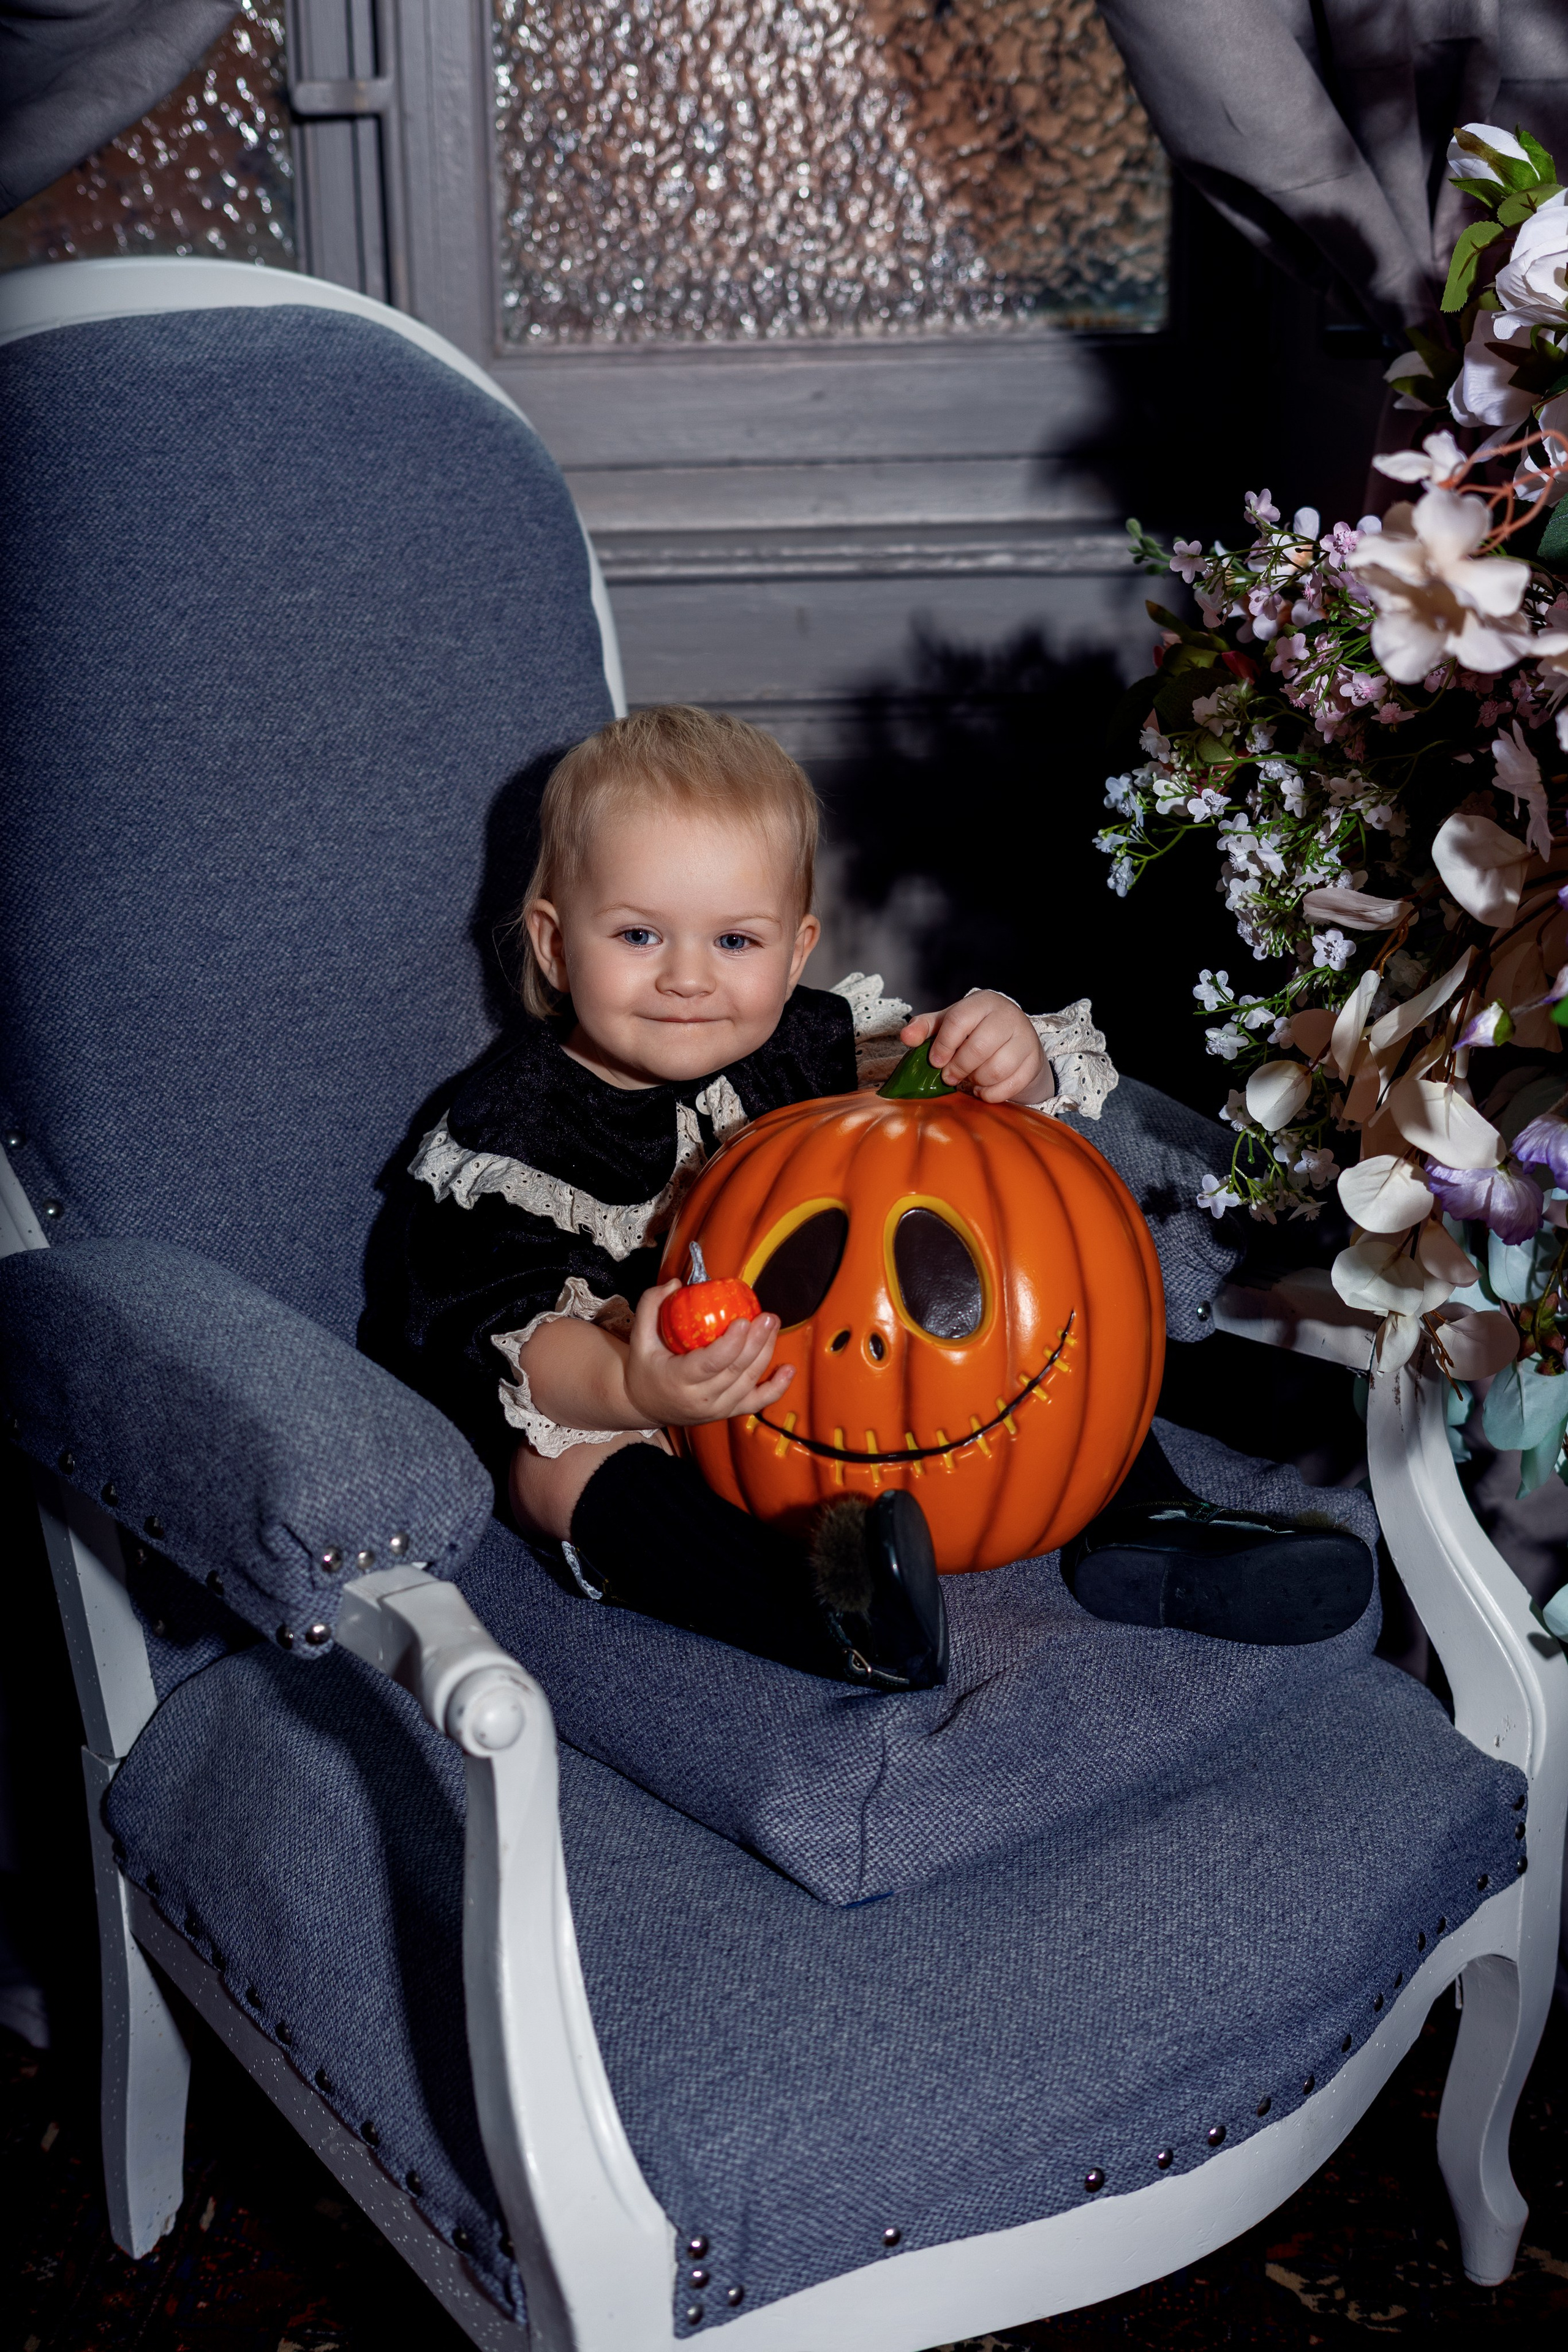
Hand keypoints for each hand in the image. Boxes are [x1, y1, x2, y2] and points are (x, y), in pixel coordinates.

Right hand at [625, 1282, 795, 1426]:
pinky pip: (757, 1402)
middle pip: (735, 1370)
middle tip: (767, 1317)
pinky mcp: (728, 1413)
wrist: (643, 1405)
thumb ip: (651, 1306)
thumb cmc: (644, 1367)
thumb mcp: (639, 1337)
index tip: (743, 1321)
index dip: (730, 1345)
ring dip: (766, 1353)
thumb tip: (676, 1283)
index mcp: (677, 1380)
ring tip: (773, 1326)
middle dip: (756, 1342)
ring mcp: (717, 1409)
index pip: (710, 1364)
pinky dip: (776, 1388)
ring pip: (749, 1382)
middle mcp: (700, 1399)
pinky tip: (789, 1369)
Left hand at [901, 992, 1049, 1104]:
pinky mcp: (1034, 1062)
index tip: (935, 1062)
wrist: (1015, 1039)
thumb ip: (925, 1028)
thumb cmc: (975, 1030)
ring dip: (976, 1080)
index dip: (944, 1045)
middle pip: (979, 1048)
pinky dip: (991, 1093)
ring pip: (995, 1069)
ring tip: (969, 1078)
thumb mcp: (948, 1023)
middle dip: (959, 1067)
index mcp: (983, 1002)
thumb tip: (906, 1037)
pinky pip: (1009, 1086)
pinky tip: (982, 1088)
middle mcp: (1008, 1016)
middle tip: (949, 1076)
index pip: (959, 1021)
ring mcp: (1025, 1039)